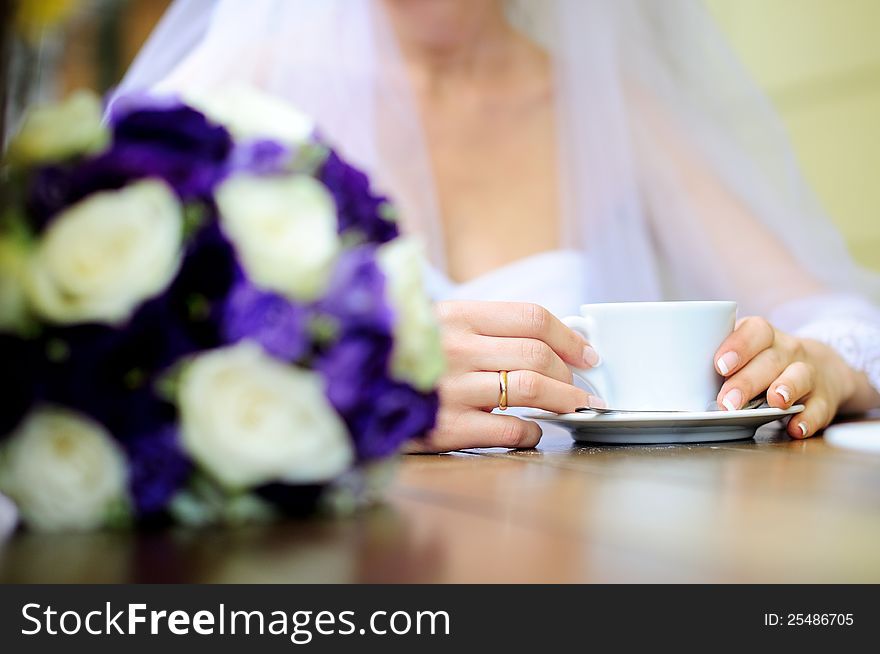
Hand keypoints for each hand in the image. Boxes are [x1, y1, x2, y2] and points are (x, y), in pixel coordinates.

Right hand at [405, 301, 599, 452]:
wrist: (345, 387)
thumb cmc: (398, 356)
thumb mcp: (434, 326)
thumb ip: (482, 329)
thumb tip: (546, 343)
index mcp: (455, 315)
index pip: (531, 316)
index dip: (569, 336)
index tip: (587, 353)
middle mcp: (454, 347)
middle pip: (537, 354)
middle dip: (570, 374)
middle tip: (581, 387)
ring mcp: (450, 388)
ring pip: (530, 389)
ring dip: (563, 401)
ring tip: (573, 407)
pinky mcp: (445, 428)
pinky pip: (508, 430)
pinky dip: (532, 432)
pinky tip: (532, 431)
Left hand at [713, 316, 863, 437]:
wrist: (821, 367)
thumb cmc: (763, 361)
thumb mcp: (745, 352)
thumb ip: (718, 362)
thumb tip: (671, 380)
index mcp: (763, 336)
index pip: (755, 331)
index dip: (738, 346)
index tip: (719, 365)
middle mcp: (787, 350)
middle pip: (769, 361)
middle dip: (747, 381)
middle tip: (727, 402)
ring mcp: (808, 373)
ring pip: (799, 376)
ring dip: (786, 389)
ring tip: (773, 402)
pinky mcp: (824, 398)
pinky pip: (819, 407)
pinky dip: (809, 418)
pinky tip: (796, 427)